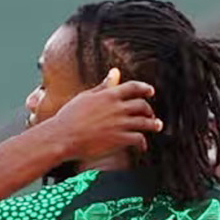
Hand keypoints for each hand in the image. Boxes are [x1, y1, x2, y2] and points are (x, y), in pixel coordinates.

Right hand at [45, 68, 161, 157]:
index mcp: (109, 95)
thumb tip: (114, 72)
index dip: (145, 88)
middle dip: (149, 110)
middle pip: (142, 105)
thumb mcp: (86, 97)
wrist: (62, 137)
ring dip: (153, 125)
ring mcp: (120, 124)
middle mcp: (118, 108)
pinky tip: (142, 146)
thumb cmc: (69, 117)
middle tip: (151, 114)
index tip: (150, 92)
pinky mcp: (119, 139)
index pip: (134, 87)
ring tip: (156, 127)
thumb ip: (103, 86)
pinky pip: (139, 139)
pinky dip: (143, 142)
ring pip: (145, 122)